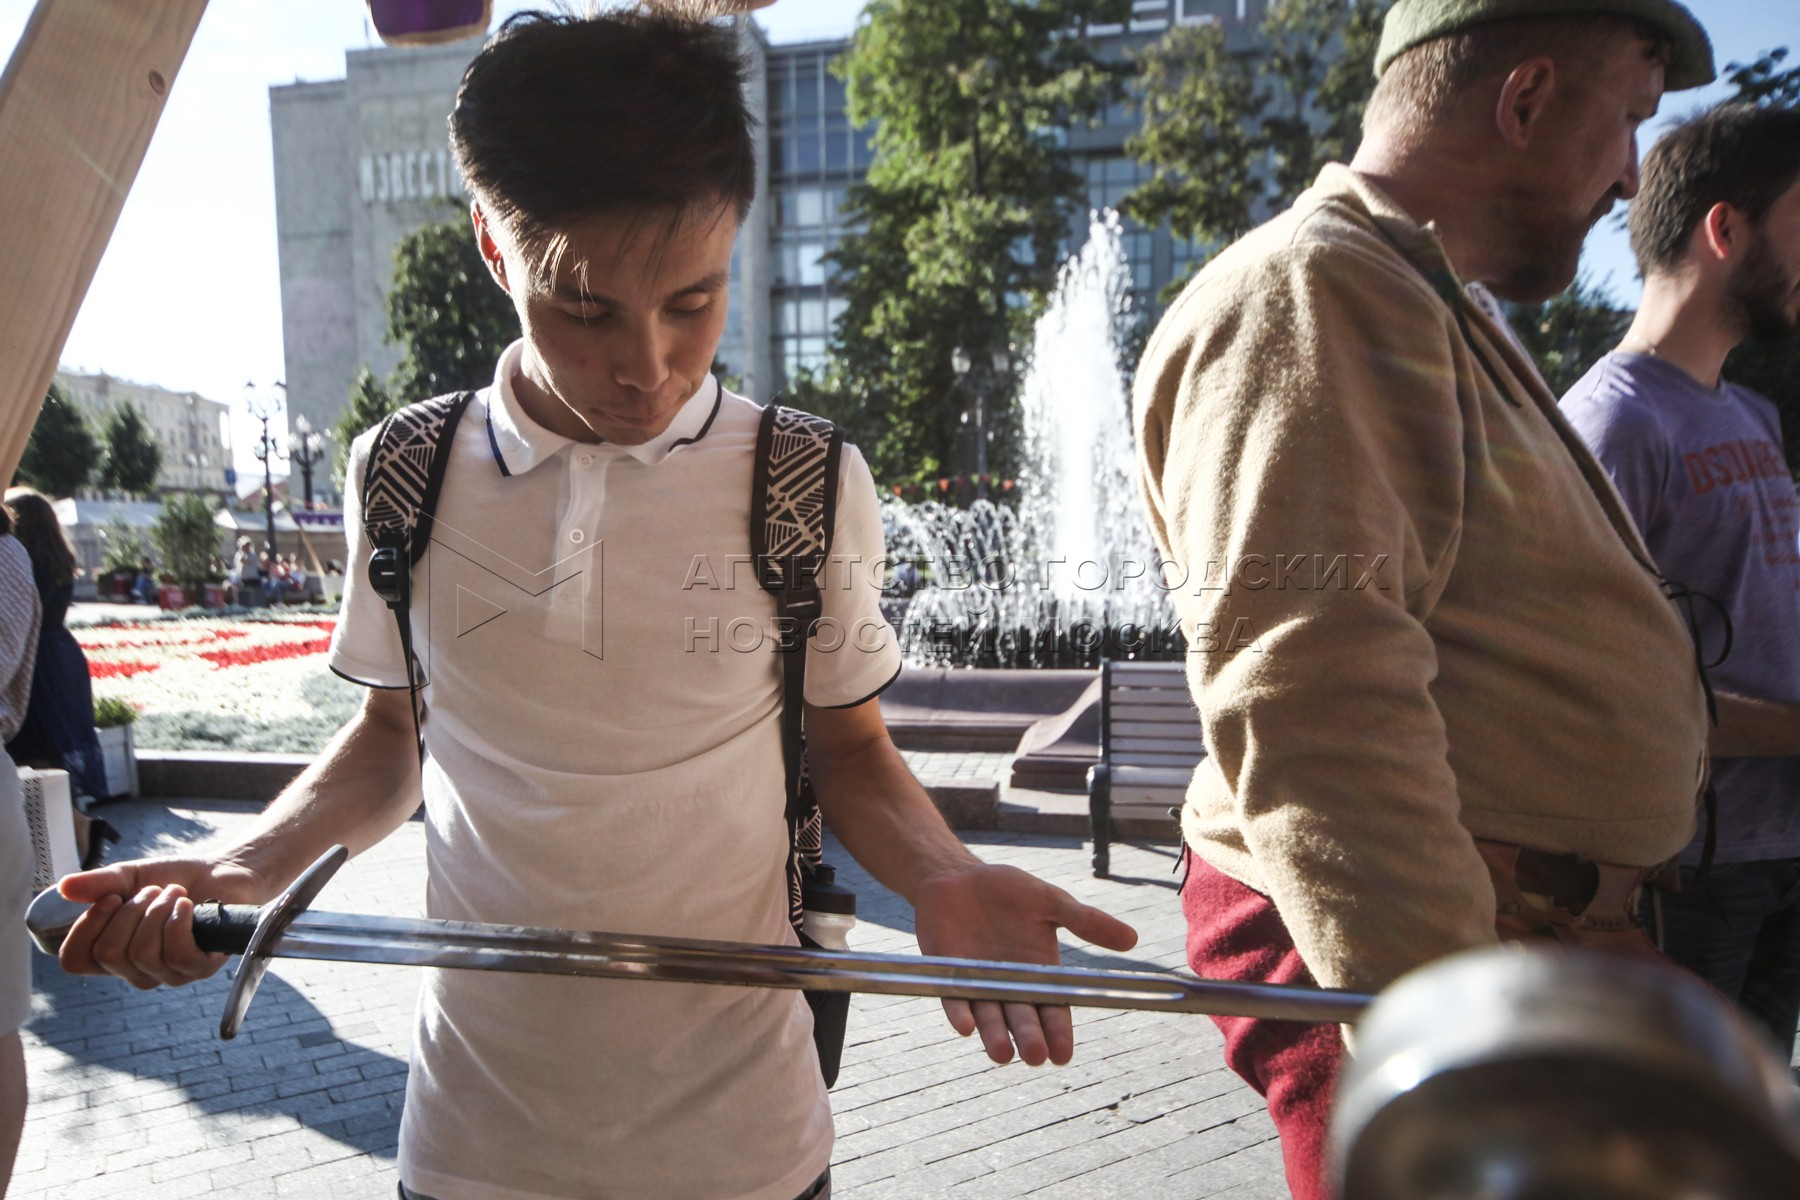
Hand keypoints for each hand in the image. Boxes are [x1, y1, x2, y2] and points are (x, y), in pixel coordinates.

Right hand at [55, 856, 268, 989]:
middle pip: (109, 954)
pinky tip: (188, 905)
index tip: (110, 899)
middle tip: (154, 890)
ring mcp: (168, 974)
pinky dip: (179, 922)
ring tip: (175, 892)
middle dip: (131, 911)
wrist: (223, 872)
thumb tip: (64, 888)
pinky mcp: (199, 968)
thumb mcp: (130, 876)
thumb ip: (99, 883)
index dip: (85, 930)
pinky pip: (177, 955)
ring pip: (142, 953)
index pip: (75, 961)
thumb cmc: (175, 879)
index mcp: (111, 953)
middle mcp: (136, 971)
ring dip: (158, 911)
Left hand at [912, 863, 1138, 1066]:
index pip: (1053, 1009)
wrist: (959, 876)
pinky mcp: (949, 974)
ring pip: (990, 1016)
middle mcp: (1010, 985)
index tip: (1063, 1054)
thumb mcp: (1050, 900)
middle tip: (1036, 1057)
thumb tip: (1132, 938)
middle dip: (1030, 1038)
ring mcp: (978, 982)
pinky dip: (959, 1013)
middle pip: (1023, 1018)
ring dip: (995, 1036)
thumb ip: (1086, 921)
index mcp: (1040, 973)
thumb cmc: (1008, 891)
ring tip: (1003, 1055)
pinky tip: (965, 1026)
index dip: (1058, 1033)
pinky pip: (954, 998)